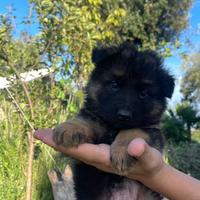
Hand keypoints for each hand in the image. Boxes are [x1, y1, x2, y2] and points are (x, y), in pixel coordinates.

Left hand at [33, 129, 164, 180]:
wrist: (147, 169)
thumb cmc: (148, 164)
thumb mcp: (150, 158)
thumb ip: (142, 153)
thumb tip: (134, 147)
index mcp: (107, 158)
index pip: (84, 151)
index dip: (67, 144)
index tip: (49, 138)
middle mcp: (98, 157)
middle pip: (74, 150)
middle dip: (56, 142)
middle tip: (38, 133)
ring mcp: (98, 155)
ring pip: (76, 147)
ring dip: (61, 140)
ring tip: (45, 132)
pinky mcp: (100, 151)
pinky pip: (82, 145)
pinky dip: (72, 139)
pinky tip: (65, 135)